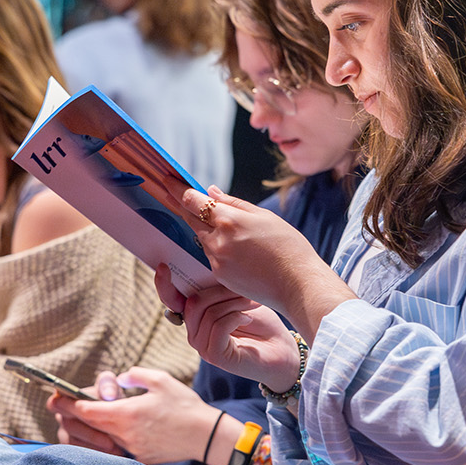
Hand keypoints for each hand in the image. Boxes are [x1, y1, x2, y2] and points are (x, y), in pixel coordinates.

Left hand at [48, 368, 227, 464]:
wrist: (206, 436)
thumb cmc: (185, 405)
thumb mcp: (160, 380)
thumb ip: (134, 376)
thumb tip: (119, 379)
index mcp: (127, 414)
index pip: (88, 410)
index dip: (69, 403)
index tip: (57, 397)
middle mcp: (125, 434)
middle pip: (89, 425)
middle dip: (72, 415)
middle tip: (58, 406)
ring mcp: (131, 448)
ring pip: (101, 437)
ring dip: (89, 427)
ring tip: (81, 416)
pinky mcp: (140, 458)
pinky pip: (117, 446)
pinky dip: (108, 438)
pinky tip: (107, 431)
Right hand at [154, 266, 299, 392]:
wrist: (284, 351)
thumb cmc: (263, 324)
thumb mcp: (240, 299)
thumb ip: (219, 289)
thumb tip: (209, 265)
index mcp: (196, 316)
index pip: (171, 300)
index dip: (164, 284)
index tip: (164, 266)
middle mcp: (194, 332)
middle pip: (194, 302)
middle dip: (221, 290)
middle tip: (246, 290)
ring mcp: (202, 345)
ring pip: (208, 312)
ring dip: (234, 303)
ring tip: (252, 304)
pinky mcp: (215, 355)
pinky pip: (218, 326)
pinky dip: (236, 317)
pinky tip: (248, 318)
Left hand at [179, 187, 355, 335]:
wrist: (297, 284)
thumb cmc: (288, 247)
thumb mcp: (264, 217)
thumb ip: (234, 203)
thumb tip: (211, 191)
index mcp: (229, 219)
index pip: (193, 200)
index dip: (178, 189)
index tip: (168, 180)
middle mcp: (217, 239)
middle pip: (191, 218)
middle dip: (185, 206)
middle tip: (175, 194)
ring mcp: (216, 260)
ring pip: (203, 238)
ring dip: (207, 230)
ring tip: (231, 230)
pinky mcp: (219, 275)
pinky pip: (212, 256)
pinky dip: (219, 249)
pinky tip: (240, 251)